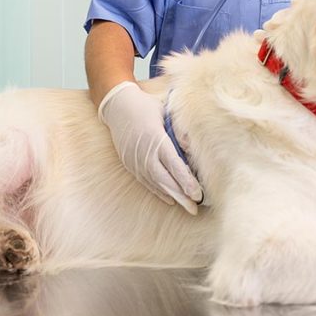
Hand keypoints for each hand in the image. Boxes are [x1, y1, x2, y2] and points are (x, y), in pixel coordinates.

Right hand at [98, 81, 202, 213]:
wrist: (117, 106)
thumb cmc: (146, 107)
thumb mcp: (165, 112)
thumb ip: (179, 131)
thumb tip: (191, 147)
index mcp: (156, 139)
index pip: (174, 165)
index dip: (186, 181)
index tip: (197, 194)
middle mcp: (145, 154)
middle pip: (165, 180)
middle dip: (181, 196)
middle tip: (195, 209)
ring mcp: (135, 161)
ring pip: (155, 184)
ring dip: (172, 196)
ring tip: (187, 207)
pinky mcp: (130, 164)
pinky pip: (146, 182)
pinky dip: (159, 191)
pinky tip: (170, 199)